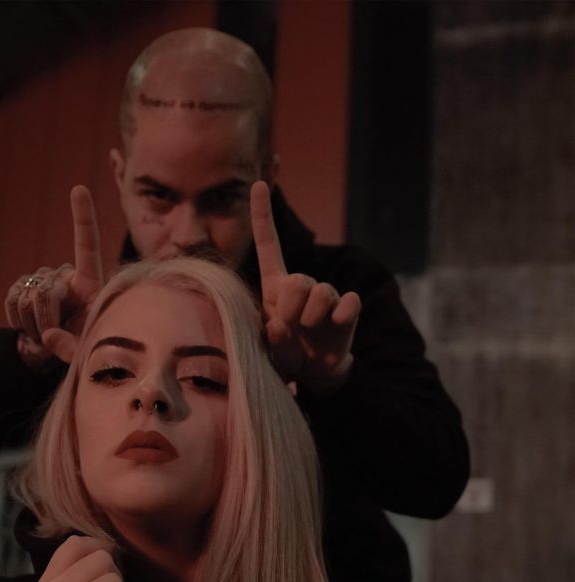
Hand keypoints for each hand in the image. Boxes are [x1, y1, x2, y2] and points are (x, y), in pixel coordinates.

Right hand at [4, 186, 103, 367]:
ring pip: (28, 295)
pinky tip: (29, 328)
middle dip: (47, 318)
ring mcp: (43, 280)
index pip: (87, 246)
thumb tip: (47, 335)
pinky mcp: (22, 288)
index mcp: (90, 283)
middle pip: (47, 288)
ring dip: (33, 322)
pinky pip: (13, 299)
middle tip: (53, 336)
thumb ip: (72, 347)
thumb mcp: (85, 353)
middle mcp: (66, 275)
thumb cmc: (84, 350)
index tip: (78, 189)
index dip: (82, 218)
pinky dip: (18, 320)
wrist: (58, 353)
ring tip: (44, 333)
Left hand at [250, 180, 360, 392]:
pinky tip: (335, 326)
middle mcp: (302, 285)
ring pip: (322, 293)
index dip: (263, 216)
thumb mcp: (271, 350)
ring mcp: (327, 296)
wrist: (315, 373)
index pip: (269, 246)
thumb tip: (278, 325)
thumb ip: (271, 339)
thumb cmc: (287, 355)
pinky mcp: (347, 309)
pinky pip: (348, 303)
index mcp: (276, 287)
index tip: (258, 184)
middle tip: (293, 327)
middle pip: (298, 280)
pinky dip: (341, 317)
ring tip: (310, 332)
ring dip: (312, 318)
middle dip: (292, 308)